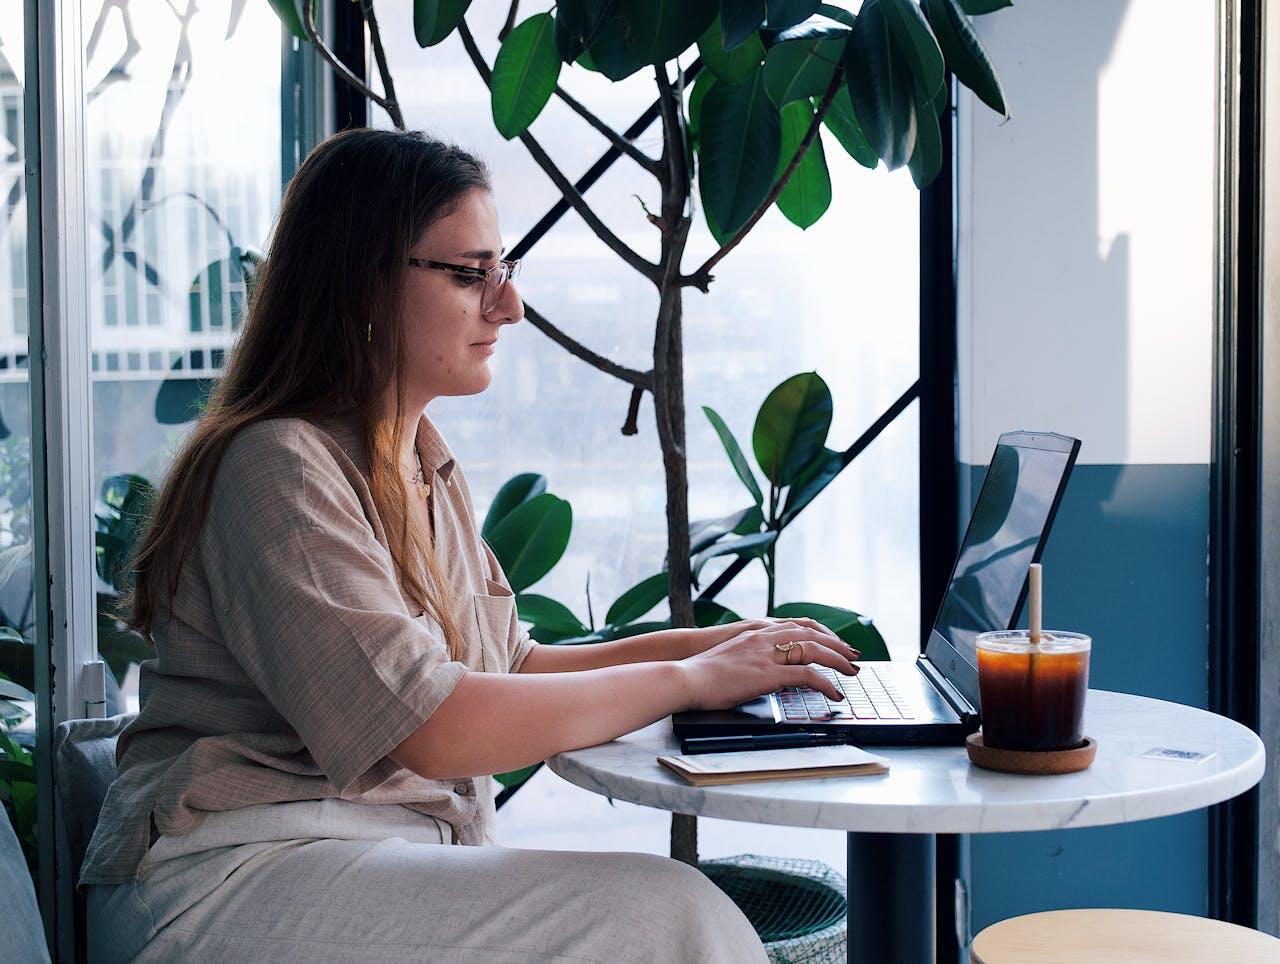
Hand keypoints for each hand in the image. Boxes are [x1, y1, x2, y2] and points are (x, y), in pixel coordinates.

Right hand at [676, 620, 860, 711]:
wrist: (684, 676)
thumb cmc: (701, 672)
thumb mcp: (730, 656)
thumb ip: (750, 657)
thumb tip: (764, 670)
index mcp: (756, 632)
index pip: (798, 625)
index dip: (821, 633)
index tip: (836, 643)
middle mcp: (764, 637)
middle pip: (811, 634)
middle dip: (837, 644)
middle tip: (854, 656)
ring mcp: (766, 654)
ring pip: (814, 650)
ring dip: (838, 661)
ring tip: (852, 673)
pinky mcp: (768, 674)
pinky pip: (806, 675)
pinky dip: (825, 684)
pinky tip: (834, 694)